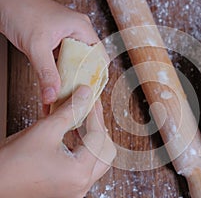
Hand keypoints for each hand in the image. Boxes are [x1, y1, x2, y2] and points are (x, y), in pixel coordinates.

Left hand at [0, 0, 99, 103]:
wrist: (3, 2)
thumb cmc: (20, 9)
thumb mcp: (37, 45)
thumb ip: (46, 73)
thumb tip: (52, 95)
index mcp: (82, 28)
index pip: (99, 56)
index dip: (97, 76)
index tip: (91, 92)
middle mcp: (77, 33)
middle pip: (87, 63)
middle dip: (81, 81)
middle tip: (77, 97)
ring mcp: (67, 38)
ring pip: (74, 64)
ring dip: (69, 80)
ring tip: (67, 96)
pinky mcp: (56, 43)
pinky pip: (62, 62)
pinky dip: (58, 75)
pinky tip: (55, 87)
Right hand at [0, 86, 115, 197]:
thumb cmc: (12, 164)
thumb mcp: (45, 130)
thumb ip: (70, 111)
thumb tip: (85, 95)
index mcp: (79, 173)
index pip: (98, 137)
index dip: (95, 114)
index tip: (91, 100)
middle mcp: (81, 185)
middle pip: (106, 151)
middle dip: (99, 128)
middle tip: (90, 109)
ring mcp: (76, 189)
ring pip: (98, 159)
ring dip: (92, 138)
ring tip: (83, 119)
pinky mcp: (69, 188)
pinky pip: (86, 166)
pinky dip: (84, 149)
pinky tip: (74, 134)